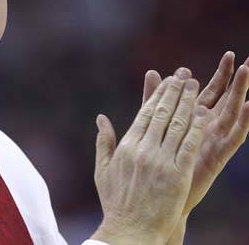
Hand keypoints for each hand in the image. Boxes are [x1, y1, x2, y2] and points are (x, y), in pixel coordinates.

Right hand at [92, 73, 208, 244]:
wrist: (131, 231)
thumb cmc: (116, 202)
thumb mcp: (103, 170)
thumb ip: (103, 142)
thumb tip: (100, 118)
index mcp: (126, 147)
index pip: (145, 113)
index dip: (158, 94)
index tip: (167, 79)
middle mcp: (143, 150)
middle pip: (162, 114)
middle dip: (174, 91)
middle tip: (184, 74)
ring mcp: (160, 162)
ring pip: (176, 125)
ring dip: (187, 103)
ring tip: (195, 86)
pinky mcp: (177, 175)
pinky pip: (188, 145)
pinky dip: (196, 127)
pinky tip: (203, 113)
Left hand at [142, 53, 248, 218]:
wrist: (153, 199)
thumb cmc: (152, 163)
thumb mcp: (151, 125)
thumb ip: (152, 99)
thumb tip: (151, 72)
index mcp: (192, 120)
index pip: (210, 92)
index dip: (221, 74)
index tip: (229, 54)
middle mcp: (206, 130)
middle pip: (226, 100)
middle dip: (237, 80)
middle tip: (247, 59)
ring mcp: (212, 142)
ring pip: (232, 113)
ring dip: (241, 93)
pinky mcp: (216, 157)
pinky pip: (233, 137)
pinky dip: (243, 121)